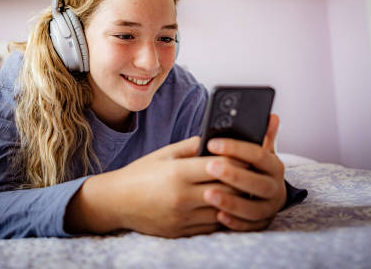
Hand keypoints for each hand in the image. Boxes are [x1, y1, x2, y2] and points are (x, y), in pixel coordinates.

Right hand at [65, 136, 241, 237]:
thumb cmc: (140, 173)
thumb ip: (191, 146)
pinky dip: (223, 217)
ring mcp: (181, 217)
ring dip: (236, 202)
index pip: (219, 166)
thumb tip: (216, 138)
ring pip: (222, 211)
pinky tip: (229, 208)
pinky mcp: (180, 232)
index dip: (238, 160)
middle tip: (255, 174)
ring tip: (246, 191)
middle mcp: (181, 197)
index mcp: (178, 173)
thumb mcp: (163, 154)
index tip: (249, 156)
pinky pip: (211, 226)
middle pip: (226, 190)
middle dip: (242, 182)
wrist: (115, 202)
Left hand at [201, 113, 286, 230]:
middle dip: (233, 175)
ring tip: (208, 194)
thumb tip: (272, 116)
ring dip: (231, 202)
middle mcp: (276, 188)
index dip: (236, 148)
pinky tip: (218, 216)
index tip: (212, 143)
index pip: (258, 155)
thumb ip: (261, 135)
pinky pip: (249, 226)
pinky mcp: (261, 224)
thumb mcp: (256, 151)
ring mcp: (270, 208)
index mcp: (274, 166)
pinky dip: (235, 222)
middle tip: (210, 167)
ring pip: (254, 208)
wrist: (262, 194)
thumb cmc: (251, 167)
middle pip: (258, 183)